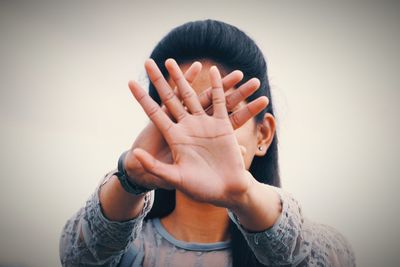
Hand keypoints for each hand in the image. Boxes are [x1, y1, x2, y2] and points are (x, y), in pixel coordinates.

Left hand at [129, 59, 267, 207]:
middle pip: (172, 98)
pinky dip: (218, 87)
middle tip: (149, 62)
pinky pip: (220, 102)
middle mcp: (187, 127)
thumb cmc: (200, 188)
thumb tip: (134, 156)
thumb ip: (155, 166)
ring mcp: (204, 124)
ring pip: (195, 95)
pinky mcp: (222, 126)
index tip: (130, 83)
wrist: (225, 190)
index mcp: (174, 137)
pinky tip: (215, 71)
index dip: (142, 98)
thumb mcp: (174, 178)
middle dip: (160, 80)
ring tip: (178, 61)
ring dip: (186, 78)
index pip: (154, 112)